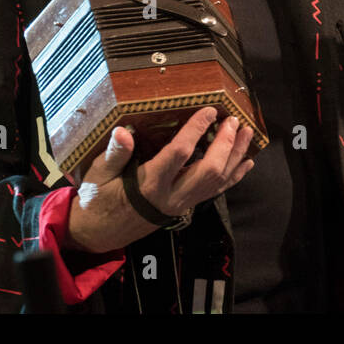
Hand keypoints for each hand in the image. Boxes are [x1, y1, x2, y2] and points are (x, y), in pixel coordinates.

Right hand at [67, 107, 254, 253]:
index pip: (178, 154)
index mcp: (149, 185)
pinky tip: (246, 162)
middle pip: (208, 170)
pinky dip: (233, 176)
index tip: (208, 110)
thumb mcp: (98, 175)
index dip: (195, 130)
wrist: (99, 233)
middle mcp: (171, 196)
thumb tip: (122, 131)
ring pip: (217, 181)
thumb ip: (114, 154)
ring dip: (235, 156)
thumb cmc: (97, 200)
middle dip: (225, 144)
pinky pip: (215, 192)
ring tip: (247, 133)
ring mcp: (181, 203)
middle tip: (233, 120)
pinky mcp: (185, 207)